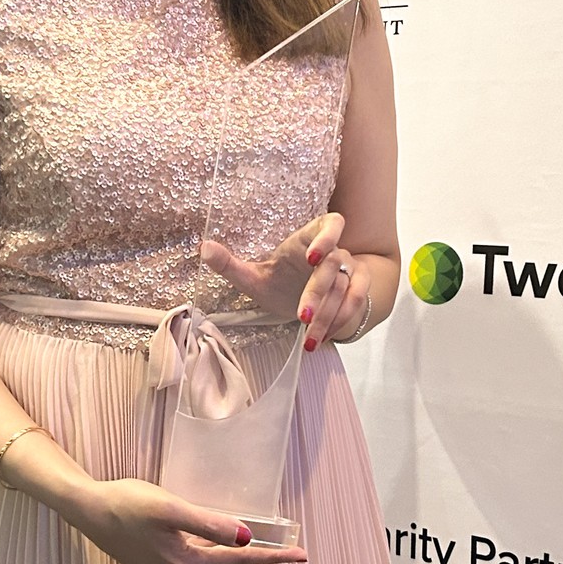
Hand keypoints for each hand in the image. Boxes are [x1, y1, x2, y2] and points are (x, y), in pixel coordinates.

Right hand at [72, 477, 306, 563]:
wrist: (89, 509)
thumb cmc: (127, 504)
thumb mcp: (171, 509)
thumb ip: (209, 523)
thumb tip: (246, 538)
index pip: (239, 561)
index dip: (272, 557)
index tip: (300, 556)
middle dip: (257, 557)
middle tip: (289, 551)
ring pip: (208, 562)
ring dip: (232, 553)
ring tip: (259, 546)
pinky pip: (192, 559)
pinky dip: (210, 550)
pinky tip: (215, 540)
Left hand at [201, 212, 370, 348]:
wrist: (308, 302)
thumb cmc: (281, 283)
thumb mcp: (254, 277)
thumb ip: (229, 264)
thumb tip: (203, 248)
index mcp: (309, 237)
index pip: (331, 224)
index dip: (328, 236)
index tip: (312, 258)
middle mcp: (335, 251)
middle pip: (334, 266)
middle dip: (318, 293)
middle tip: (302, 317)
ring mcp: (351, 270)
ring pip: (346, 290)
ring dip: (330, 315)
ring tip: (309, 340)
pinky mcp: (360, 290)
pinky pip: (357, 305)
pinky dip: (341, 323)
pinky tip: (321, 339)